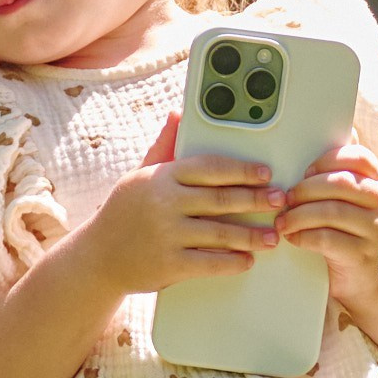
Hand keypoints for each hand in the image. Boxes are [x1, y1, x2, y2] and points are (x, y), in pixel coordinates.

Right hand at [81, 113, 281, 296]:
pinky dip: (232, 262)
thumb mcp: (139, 176)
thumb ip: (164, 147)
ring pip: (220, 233)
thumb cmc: (123, 212)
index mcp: (160, 176)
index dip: (242, 170)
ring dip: (251, 235)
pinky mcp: (169, 264)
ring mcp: (167, 234)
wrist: (97, 257)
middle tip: (279, 200)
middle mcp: (164, 202)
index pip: (209, 167)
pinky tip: (246, 260)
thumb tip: (177, 113)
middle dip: (255, 199)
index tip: (265, 173)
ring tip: (271, 236)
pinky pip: (209, 262)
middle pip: (221, 199)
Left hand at [276, 139, 377, 300]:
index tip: (305, 173)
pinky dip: (302, 236)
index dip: (326, 161)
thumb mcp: (344, 202)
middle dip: (304, 190)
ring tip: (282, 221)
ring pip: (330, 211)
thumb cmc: (344, 233)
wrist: (361, 278)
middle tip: (285, 199)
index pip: (358, 157)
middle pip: (339, 183)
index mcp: (376, 182)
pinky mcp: (361, 254)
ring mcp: (374, 229)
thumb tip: (304, 148)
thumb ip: (333, 177)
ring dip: (298, 215)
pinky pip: (326, 239)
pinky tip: (292, 237)